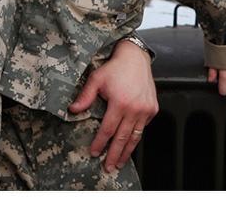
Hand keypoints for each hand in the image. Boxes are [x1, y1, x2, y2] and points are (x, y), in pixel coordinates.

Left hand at [69, 39, 158, 171]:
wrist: (135, 58)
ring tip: (120, 162)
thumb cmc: (115, 68)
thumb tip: (73, 110)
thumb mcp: (96, 79)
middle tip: (108, 167)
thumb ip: (85, 96)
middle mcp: (135, 108)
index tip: (94, 153)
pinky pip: (143, 127)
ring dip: (127, 151)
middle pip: (122, 138)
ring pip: (135, 136)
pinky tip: (129, 143)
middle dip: (114, 155)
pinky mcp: (153, 109)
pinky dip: (136, 137)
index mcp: (120, 102)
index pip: (108, 130)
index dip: (100, 143)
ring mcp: (146, 110)